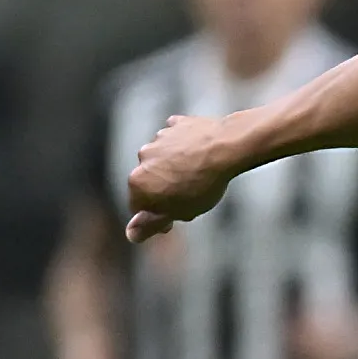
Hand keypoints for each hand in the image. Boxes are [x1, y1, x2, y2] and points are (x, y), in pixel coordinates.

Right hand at [125, 113, 240, 241]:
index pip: (139, 206)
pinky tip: (201, 152)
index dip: (158, 215)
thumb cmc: (203, 185)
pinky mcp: (176, 124)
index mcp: (138, 182)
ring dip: (176, 167)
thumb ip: (151, 224)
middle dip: (165, 189)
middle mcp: (142, 158)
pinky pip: (178, 137)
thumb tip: (131, 234)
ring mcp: (159, 138)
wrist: (226, 148)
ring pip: (164, 158)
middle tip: (192, 194)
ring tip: (200, 174)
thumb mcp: (178, 212)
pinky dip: (186, 145)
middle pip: (150, 180)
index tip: (177, 216)